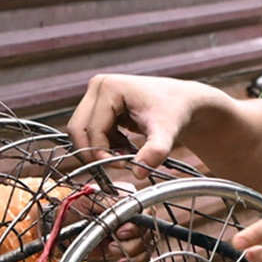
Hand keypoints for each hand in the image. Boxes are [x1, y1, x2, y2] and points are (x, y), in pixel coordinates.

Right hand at [66, 72, 223, 170]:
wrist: (183, 103)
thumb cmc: (175, 112)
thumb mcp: (167, 133)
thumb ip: (154, 153)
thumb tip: (139, 174)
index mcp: (108, 88)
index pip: (92, 129)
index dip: (102, 153)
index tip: (124, 166)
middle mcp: (97, 87)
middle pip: (78, 130)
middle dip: (95, 152)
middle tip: (119, 165)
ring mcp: (95, 95)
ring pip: (82, 133)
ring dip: (99, 149)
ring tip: (126, 154)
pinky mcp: (98, 104)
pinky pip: (90, 132)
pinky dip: (104, 145)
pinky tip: (124, 146)